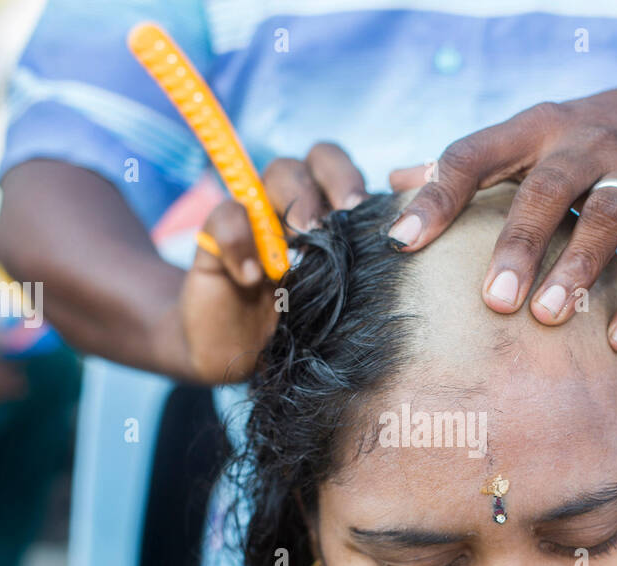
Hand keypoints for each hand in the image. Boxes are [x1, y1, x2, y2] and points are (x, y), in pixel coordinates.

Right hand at [179, 142, 367, 381]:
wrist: (236, 353)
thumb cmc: (299, 327)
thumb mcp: (337, 303)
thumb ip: (360, 272)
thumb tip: (400, 250)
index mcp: (326, 212)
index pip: (339, 168)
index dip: (349, 179)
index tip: (362, 212)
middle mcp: (292, 204)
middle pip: (312, 162)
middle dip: (327, 185)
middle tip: (331, 226)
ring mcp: (256, 217)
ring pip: (275, 174)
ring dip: (293, 201)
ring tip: (300, 243)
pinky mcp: (216, 240)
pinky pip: (225, 216)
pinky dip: (239, 241)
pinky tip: (252, 276)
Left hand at [387, 82, 616, 351]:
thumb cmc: (577, 146)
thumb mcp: (526, 140)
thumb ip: (464, 166)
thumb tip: (391, 184)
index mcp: (533, 130)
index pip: (474, 155)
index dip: (436, 197)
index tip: (401, 243)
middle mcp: (585, 145)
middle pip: (547, 190)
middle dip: (519, 244)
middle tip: (492, 300)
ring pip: (605, 219)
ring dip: (577, 269)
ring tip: (547, 317)